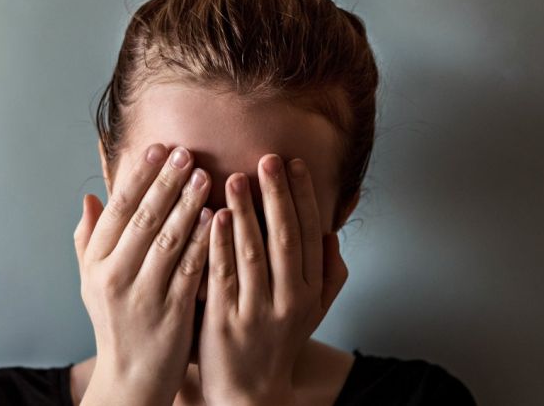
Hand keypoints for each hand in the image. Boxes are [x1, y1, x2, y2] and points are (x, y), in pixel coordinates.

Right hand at [73, 143, 213, 405]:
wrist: (131, 378)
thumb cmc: (115, 322)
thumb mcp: (91, 282)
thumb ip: (89, 239)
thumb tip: (90, 197)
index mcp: (96, 263)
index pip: (117, 210)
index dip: (138, 177)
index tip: (157, 149)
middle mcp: (115, 276)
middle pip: (143, 218)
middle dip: (165, 182)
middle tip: (186, 152)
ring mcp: (145, 294)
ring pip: (168, 239)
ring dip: (188, 205)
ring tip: (205, 175)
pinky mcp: (173, 312)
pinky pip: (191, 268)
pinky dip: (204, 241)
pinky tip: (218, 217)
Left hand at [197, 154, 348, 404]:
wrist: (249, 391)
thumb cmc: (279, 340)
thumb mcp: (314, 310)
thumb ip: (328, 272)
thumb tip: (331, 231)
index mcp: (309, 291)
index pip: (309, 233)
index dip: (302, 196)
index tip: (293, 163)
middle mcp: (288, 300)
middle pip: (285, 238)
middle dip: (277, 194)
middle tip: (267, 159)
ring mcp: (256, 312)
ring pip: (253, 253)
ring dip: (246, 212)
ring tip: (236, 178)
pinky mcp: (224, 321)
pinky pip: (222, 275)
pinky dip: (219, 244)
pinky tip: (212, 216)